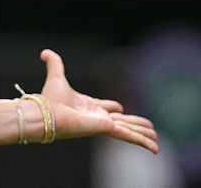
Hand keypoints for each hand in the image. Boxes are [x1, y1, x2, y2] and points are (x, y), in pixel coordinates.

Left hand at [37, 49, 158, 152]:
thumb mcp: (56, 76)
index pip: (106, 108)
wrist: (47, 114)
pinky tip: (155, 148)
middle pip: (122, 121)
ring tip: (156, 139)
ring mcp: (103, 125)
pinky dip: (143, 142)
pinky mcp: (107, 130)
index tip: (120, 108)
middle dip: (136, 124)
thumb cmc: (50, 99)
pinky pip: (129, 136)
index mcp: (88, 107)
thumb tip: (44, 52)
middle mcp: (97, 117)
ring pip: (129, 130)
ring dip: (144, 134)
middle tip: (149, 128)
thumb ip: (54, 63)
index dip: (113, 107)